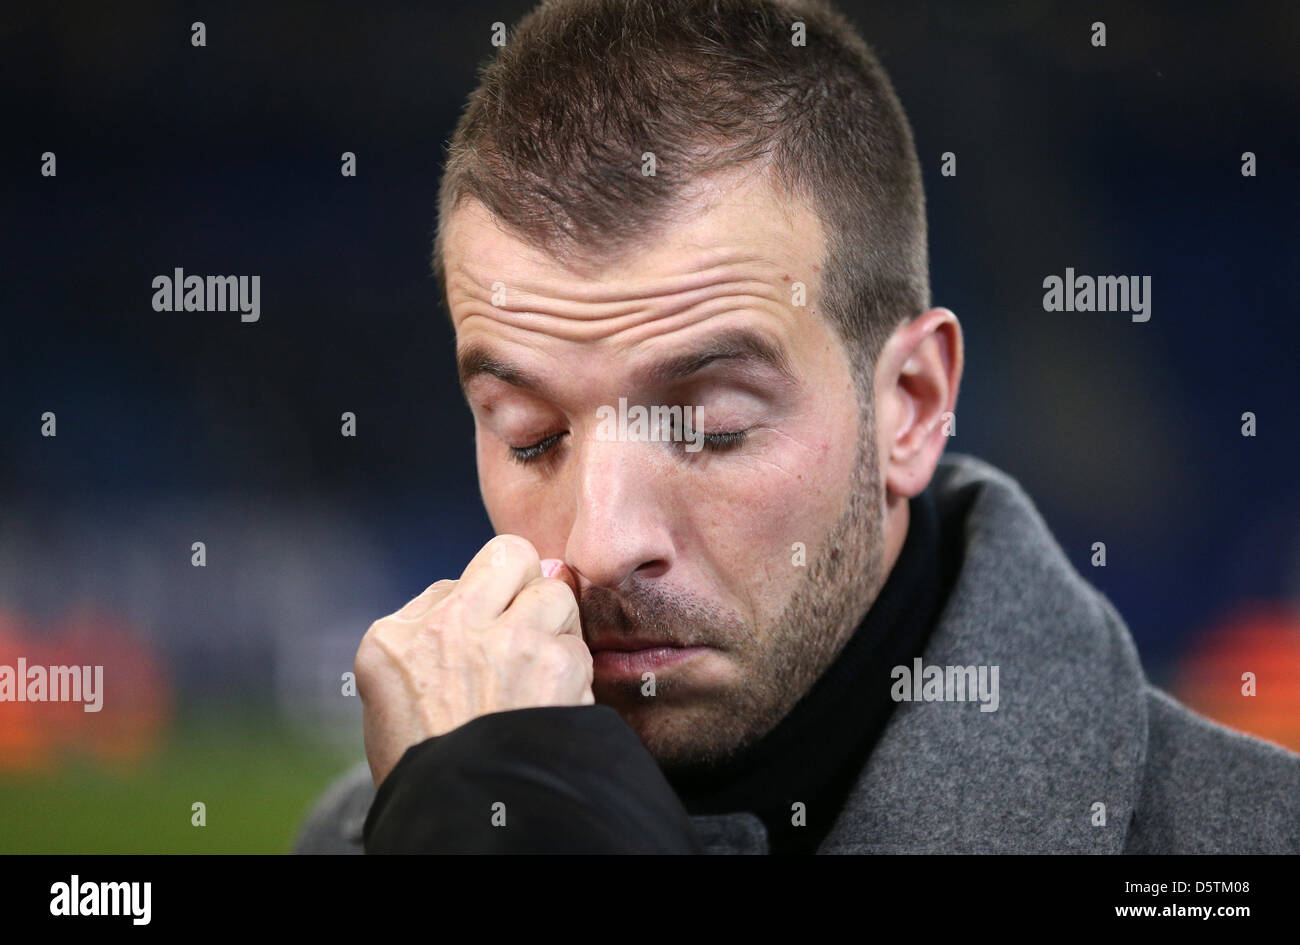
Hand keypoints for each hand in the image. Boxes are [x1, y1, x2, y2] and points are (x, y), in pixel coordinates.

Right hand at [355, 534, 592, 787]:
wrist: (460, 819)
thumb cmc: (428, 761)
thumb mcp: (391, 693)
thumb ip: (431, 631)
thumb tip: (501, 584)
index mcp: (395, 636)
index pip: (460, 579)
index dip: (484, 604)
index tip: (485, 637)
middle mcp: (446, 628)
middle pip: (514, 555)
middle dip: (528, 581)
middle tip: (526, 626)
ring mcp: (502, 641)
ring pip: (556, 594)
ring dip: (555, 629)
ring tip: (538, 675)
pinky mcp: (553, 664)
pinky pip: (578, 647)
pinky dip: (573, 677)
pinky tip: (551, 707)